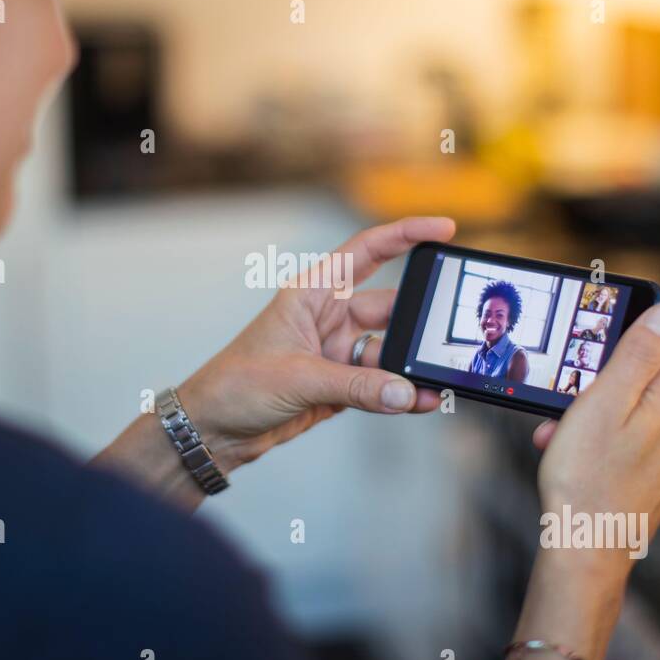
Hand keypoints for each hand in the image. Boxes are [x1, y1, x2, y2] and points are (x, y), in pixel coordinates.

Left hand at [178, 216, 455, 471]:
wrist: (212, 430)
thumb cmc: (235, 386)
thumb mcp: (297, 378)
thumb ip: (355, 386)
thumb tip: (404, 391)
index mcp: (311, 293)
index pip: (366, 251)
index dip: (404, 234)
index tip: (444, 228)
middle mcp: (327, 317)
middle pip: (388, 306)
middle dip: (418, 318)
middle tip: (447, 331)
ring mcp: (335, 352)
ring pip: (388, 350)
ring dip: (409, 365)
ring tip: (436, 379)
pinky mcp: (339, 386)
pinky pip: (380, 384)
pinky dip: (400, 393)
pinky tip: (418, 401)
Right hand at [529, 301, 659, 575]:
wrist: (585, 553)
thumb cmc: (586, 479)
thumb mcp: (603, 402)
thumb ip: (639, 352)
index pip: (656, 343)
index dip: (612, 351)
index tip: (583, 372)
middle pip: (640, 380)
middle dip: (595, 390)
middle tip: (562, 415)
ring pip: (631, 414)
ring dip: (592, 420)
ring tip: (560, 443)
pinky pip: (631, 444)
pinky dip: (601, 446)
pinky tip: (576, 464)